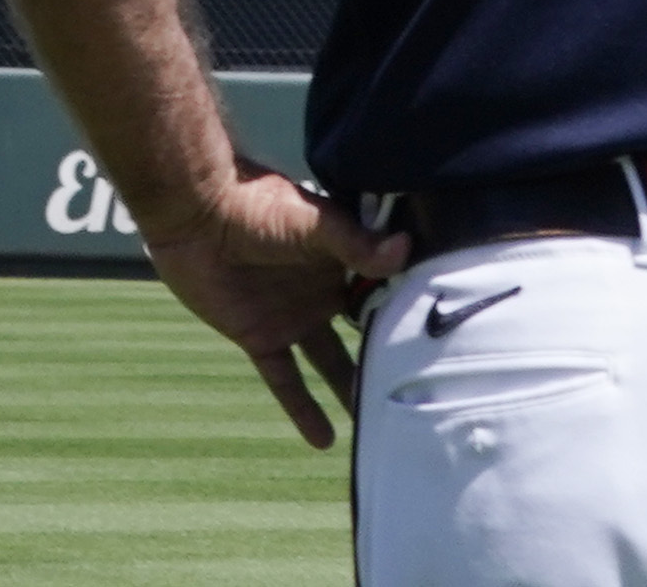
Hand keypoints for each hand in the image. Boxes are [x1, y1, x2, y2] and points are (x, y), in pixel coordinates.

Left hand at [137, 168, 403, 447]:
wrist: (195, 212)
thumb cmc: (256, 203)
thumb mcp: (313, 221)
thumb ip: (354, 241)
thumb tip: (405, 249)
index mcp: (343, 260)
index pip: (385, 293)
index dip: (412, 315)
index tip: (451, 345)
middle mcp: (324, 292)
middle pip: (364, 332)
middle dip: (392, 357)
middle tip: (430, 394)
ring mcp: (293, 317)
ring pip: (332, 362)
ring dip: (354, 389)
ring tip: (385, 425)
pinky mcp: (260, 337)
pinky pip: (286, 380)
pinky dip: (303, 409)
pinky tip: (325, 442)